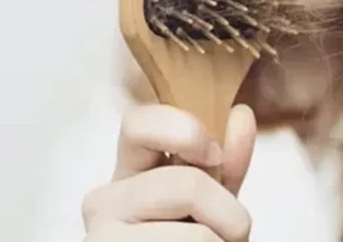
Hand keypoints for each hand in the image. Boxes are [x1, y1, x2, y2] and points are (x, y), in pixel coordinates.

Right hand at [81, 104, 256, 240]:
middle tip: (228, 236)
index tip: (212, 155)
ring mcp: (102, 240)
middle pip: (186, 185)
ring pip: (197, 237)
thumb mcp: (210, 205)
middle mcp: (104, 202)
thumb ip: (225, 166)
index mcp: (127, 174)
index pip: (138, 123)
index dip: (183, 130)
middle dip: (229, 215)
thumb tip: (240, 114)